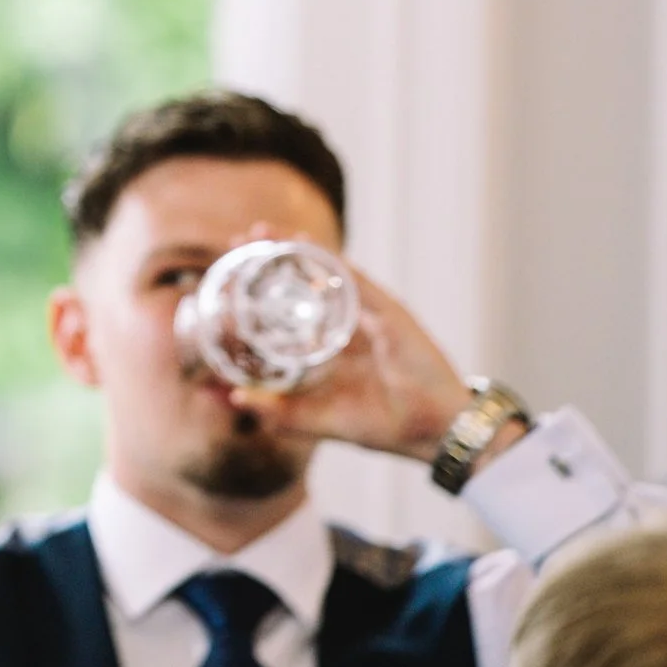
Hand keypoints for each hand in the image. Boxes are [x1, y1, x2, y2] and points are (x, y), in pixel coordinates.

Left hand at [229, 261, 479, 463]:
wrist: (435, 434)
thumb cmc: (387, 425)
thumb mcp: (322, 419)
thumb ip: (281, 411)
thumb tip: (234, 398)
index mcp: (336, 344)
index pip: (296, 305)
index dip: (266, 285)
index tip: (230, 268)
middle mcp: (352, 322)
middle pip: (309, 280)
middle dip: (275, 257)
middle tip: (240, 238)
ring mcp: (372, 314)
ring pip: (330, 271)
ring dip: (297, 248)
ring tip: (265, 231)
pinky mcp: (391, 314)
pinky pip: (357, 281)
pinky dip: (331, 262)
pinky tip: (305, 245)